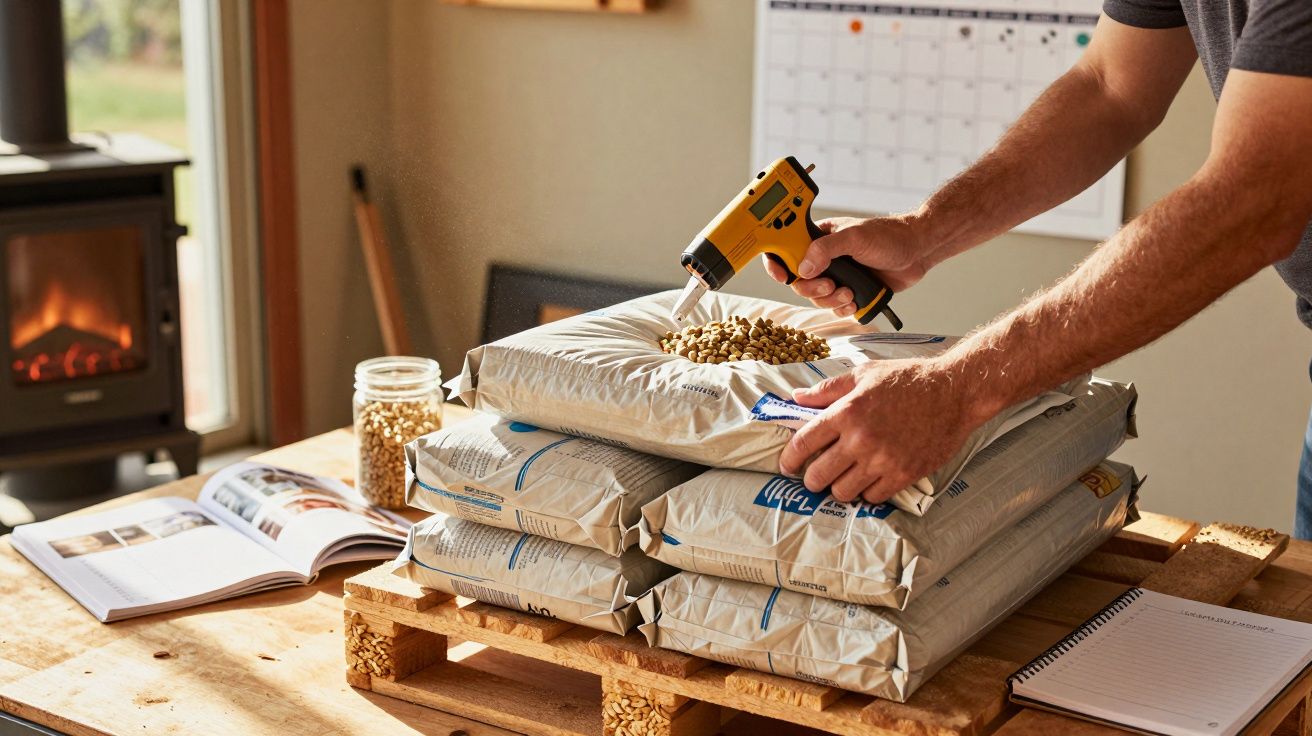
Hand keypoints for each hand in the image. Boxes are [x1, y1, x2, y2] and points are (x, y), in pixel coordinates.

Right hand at [762, 215, 929, 317]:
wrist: (917, 251)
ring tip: (849, 293)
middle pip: (799, 281)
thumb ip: (826, 249)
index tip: (781, 276)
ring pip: (816, 297)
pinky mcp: (850, 291)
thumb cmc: (888, 236)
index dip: (778, 263)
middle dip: (812, 288)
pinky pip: (835, 308)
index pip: (787, 249)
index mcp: (819, 239)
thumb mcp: (854, 237)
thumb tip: (804, 267)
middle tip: (831, 285)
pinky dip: (843, 308)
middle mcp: (824, 259)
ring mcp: (837, 276)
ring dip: (830, 300)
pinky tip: (856, 300)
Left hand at [778, 357, 988, 504]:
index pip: (803, 444)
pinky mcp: (904, 474)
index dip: (789, 459)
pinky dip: (866, 492)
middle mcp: (861, 439)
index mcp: (846, 411)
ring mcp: (883, 460)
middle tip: (815, 476)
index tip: (787, 465)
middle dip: (812, 479)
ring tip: (842, 478)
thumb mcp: (864, 374)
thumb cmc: (908, 379)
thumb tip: (797, 396)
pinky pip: (872, 497)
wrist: (954, 392)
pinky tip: (868, 479)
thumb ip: (828, 389)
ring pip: (843, 492)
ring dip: (838, 488)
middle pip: (819, 476)